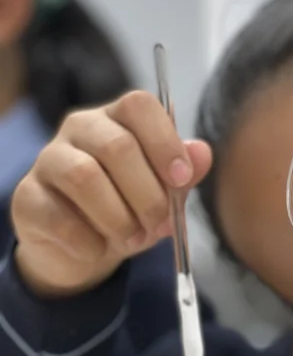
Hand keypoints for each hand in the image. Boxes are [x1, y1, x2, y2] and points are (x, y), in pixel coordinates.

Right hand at [11, 91, 211, 297]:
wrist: (82, 249)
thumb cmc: (127, 212)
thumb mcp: (162, 196)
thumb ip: (182, 176)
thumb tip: (203, 152)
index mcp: (117, 120)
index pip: (139, 105)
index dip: (164, 141)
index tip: (182, 179)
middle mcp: (80, 130)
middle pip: (117, 146)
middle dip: (148, 194)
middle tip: (160, 225)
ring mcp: (49, 160)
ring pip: (85, 178)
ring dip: (119, 218)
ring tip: (132, 239)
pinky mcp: (27, 197)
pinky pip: (60, 217)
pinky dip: (89, 241)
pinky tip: (98, 249)